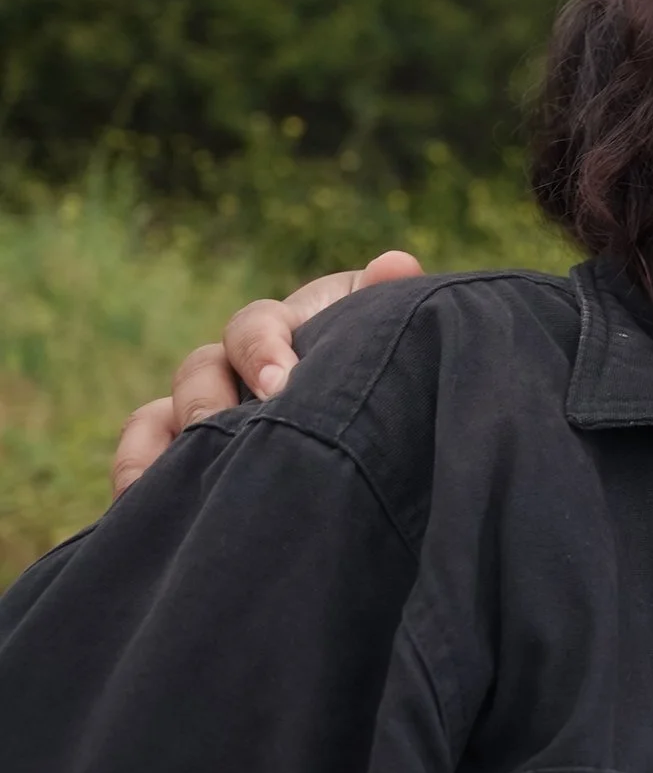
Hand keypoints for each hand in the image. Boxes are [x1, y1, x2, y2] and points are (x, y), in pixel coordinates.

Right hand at [110, 252, 426, 498]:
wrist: (383, 411)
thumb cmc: (386, 363)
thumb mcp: (391, 329)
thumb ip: (389, 300)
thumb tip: (395, 263)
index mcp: (283, 328)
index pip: (255, 325)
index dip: (261, 350)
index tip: (282, 384)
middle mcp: (233, 364)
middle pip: (199, 370)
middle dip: (208, 405)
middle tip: (226, 434)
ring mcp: (207, 411)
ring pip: (159, 417)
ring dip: (153, 447)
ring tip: (154, 486)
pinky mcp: (191, 456)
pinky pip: (146, 462)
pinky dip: (136, 480)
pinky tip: (137, 510)